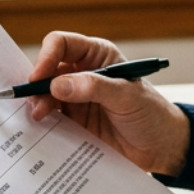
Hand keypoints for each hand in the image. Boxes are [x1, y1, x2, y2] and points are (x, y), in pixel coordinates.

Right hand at [25, 31, 189, 175]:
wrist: (161, 149)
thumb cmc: (151, 114)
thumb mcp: (126, 97)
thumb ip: (94, 88)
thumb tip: (57, 84)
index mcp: (98, 56)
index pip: (62, 44)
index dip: (47, 56)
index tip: (39, 77)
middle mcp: (83, 74)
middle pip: (48, 70)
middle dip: (37, 84)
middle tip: (32, 103)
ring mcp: (77, 99)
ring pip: (45, 95)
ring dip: (38, 104)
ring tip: (37, 117)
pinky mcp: (74, 122)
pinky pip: (51, 119)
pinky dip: (42, 123)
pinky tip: (39, 130)